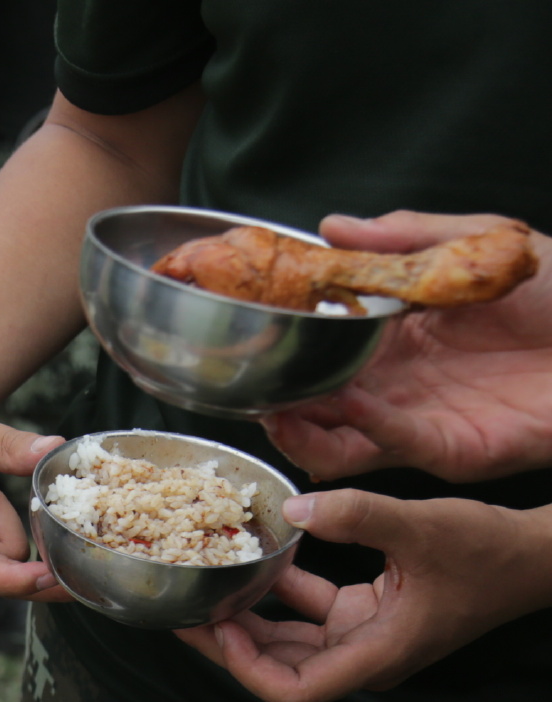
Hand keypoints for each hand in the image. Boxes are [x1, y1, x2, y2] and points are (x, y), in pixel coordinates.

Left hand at [174, 490, 551, 701]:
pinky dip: (285, 593)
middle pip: (281, 669)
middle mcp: (366, 655)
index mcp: (377, 655)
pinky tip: (260, 562)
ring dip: (252, 620)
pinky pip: (313, 612)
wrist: (537, 556)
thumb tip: (295, 509)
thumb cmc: (490, 552)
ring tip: (208, 590)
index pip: (294, 691)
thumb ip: (358, 515)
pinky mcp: (370, 612)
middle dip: (231, 645)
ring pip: (292, 642)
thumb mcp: (422, 526)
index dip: (247, 668)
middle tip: (184, 612)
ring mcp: (367, 635)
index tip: (217, 629)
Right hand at [264, 211, 551, 483]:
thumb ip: (408, 236)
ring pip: (338, 440)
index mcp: (400, 335)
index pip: (324, 346)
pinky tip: (348, 404)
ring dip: (303, 429)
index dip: (285, 345)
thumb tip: (332, 226)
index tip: (247, 333)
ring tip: (275, 409)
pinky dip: (365, 429)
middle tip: (242, 385)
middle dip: (276, 398)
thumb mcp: (483, 242)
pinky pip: (393, 446)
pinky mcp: (449, 451)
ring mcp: (420, 421)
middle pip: (317, 401)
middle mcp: (399, 383)